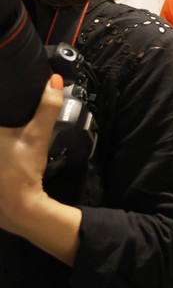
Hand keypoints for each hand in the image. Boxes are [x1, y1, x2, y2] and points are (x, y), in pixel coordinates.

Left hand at [0, 74, 63, 234]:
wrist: (18, 206)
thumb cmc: (21, 170)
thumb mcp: (37, 135)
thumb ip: (47, 108)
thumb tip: (53, 81)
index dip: (1, 100)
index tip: (10, 106)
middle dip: (5, 119)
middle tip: (12, 125)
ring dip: (3, 138)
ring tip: (11, 140)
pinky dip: (2, 148)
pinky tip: (8, 152)